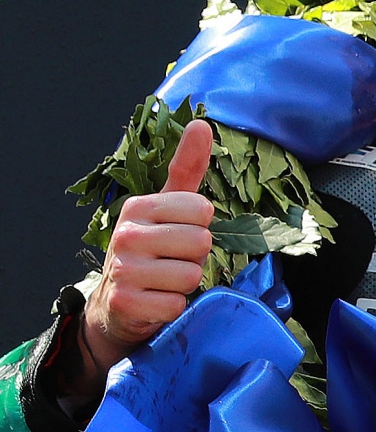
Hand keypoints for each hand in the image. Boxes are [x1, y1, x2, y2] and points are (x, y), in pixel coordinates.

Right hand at [81, 119, 214, 381]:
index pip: (202, 210)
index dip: (200, 227)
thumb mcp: (168, 207)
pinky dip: (174, 308)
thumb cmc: (153, 249)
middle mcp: (126, 234)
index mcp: (138, 206)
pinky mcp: (125, 302)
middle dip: (196, 258)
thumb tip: (201, 123)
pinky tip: (156, 301)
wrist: (117, 304)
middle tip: (173, 261)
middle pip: (201, 243)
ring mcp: (123, 269)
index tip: (180, 234)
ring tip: (165, 281)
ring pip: (192, 275)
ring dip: (186, 284)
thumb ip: (187, 167)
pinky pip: (177, 304)